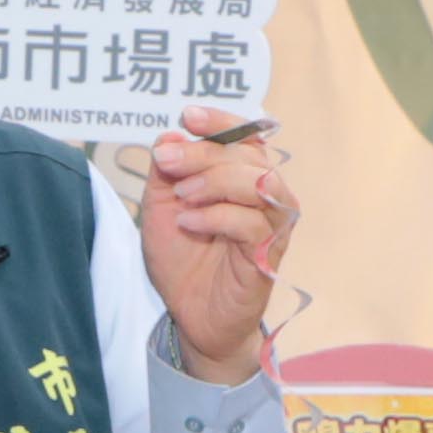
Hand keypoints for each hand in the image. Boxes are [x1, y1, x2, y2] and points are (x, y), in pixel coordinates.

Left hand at [141, 113, 293, 382]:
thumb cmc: (183, 260)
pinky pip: (251, 224)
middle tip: (166, 162)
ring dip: (214, 182)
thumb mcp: (161, 209)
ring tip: (182, 198)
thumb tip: (168, 136)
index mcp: (244, 178)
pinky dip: (216, 217)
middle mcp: (267, 196)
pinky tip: (189, 224)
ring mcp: (272, 226)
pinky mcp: (269, 255)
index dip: (221, 121)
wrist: (191, 316)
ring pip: (258, 183)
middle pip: (248, 156)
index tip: (188, 116)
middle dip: (204, 152)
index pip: (245, 137)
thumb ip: (166, 172)